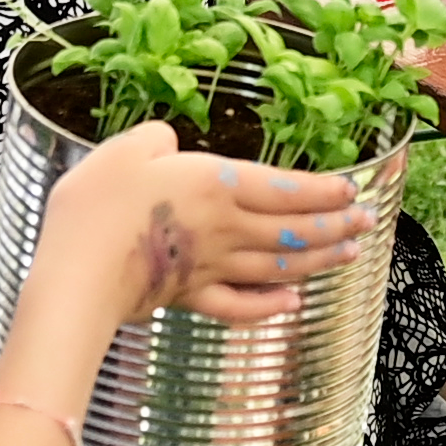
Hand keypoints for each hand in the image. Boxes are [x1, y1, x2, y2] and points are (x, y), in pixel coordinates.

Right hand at [28, 121, 367, 332]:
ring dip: (319, 261)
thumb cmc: (100, 204)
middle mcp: (226, 228)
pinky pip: (240, 305)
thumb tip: (167, 142)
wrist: (79, 272)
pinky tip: (293, 304)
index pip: (285, 188)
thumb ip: (155, 139)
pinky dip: (271, 306)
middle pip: (293, 229)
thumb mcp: (127, 149)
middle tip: (366, 221)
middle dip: (335, 225)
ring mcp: (211, 267)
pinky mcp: (189, 298)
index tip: (353, 190)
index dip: (324, 190)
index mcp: (216, 185)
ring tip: (348, 254)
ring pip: (280, 266)